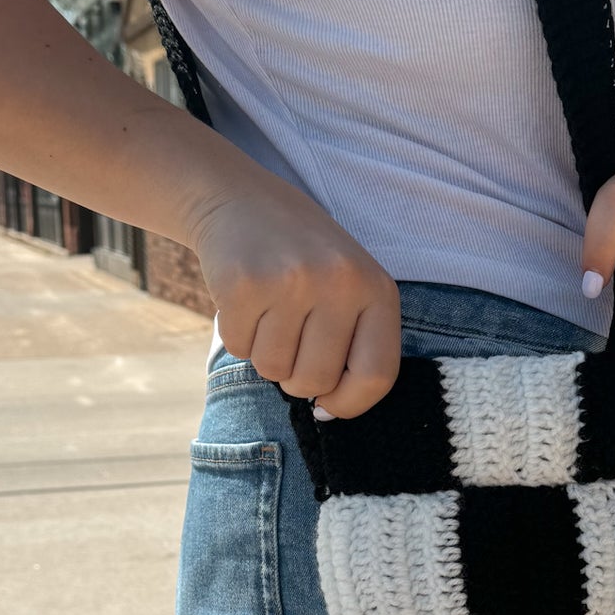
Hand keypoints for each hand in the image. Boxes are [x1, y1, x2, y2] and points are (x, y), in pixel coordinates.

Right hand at [185, 169, 400, 416]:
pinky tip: (245, 301)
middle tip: (290, 341)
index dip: (349, 404)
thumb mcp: (349, 288)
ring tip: (269, 313)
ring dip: (264, 354)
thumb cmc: (303, 260)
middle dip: (296, 378)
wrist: (241, 201)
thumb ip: (353, 345)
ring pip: (273, 370)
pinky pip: (238, 348)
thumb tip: (327, 414)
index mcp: (377, 289)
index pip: (377, 376)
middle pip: (317, 381)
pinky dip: (236, 336)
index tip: (327, 403)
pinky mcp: (243, 283)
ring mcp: (291, 281)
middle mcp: (339, 282)